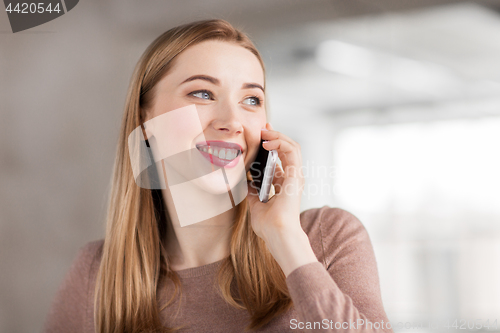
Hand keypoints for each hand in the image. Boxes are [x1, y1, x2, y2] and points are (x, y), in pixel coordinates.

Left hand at [246, 123, 317, 275]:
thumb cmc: (268, 224)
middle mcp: (292, 178)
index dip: (273, 145)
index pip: (281, 158)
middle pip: (288, 149)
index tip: (261, 135)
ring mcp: (296, 176)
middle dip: (276, 136)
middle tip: (263, 128)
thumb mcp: (256, 203)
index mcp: (285, 184)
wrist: (277, 234)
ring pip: (292, 147)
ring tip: (265, 132)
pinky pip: (292, 152)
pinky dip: (281, 143)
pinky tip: (268, 142)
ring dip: (278, 136)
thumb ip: (253, 191)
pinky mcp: (296, 176)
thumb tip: (245, 181)